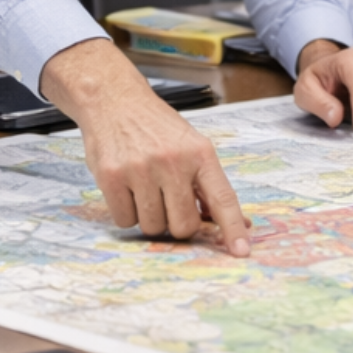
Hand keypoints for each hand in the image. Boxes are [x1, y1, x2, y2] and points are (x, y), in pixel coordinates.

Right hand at [41, 39, 249, 254]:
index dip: (232, 228)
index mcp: (200, 153)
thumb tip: (235, 223)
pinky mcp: (111, 178)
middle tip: (169, 203)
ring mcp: (141, 170)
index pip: (222, 198)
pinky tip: (126, 189)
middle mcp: (173, 161)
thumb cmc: (156, 128)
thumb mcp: (191, 146)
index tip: (241, 251)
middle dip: (178, 223)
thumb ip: (208, 184)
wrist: (114, 101)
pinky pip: (125, 221)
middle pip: (184, 225)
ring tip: (145, 190)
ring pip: (153, 227)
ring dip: (150, 217)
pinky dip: (126, 213)